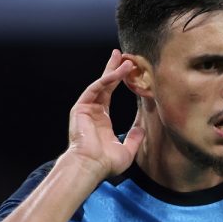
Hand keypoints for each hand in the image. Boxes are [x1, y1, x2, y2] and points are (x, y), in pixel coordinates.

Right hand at [65, 49, 144, 178]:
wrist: (90, 166)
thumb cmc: (105, 163)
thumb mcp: (126, 151)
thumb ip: (134, 139)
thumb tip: (141, 130)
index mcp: (102, 120)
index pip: (110, 94)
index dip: (118, 81)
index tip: (128, 70)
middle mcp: (93, 111)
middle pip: (105, 84)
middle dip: (113, 68)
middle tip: (122, 55)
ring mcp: (86, 108)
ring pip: (101, 84)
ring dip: (113, 71)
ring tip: (126, 60)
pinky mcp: (81, 108)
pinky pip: (95, 89)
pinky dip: (106, 80)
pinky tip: (117, 72)